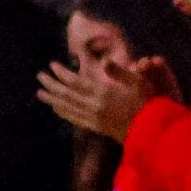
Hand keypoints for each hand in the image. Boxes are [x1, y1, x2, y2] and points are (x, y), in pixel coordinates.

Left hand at [35, 53, 153, 142]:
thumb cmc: (146, 103)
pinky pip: (73, 118)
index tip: (52, 65)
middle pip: (66, 94)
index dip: (62, 73)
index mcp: (103, 92)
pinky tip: (55, 108)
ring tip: (40, 93)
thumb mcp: (137, 82)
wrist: (150, 130)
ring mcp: (92, 117)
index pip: (75, 81)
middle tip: (40, 76)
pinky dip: (62, 112)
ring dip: (52, 99)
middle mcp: (93, 105)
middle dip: (51, 84)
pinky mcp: (94, 126)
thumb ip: (119, 71)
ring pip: (66, 107)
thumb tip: (104, 60)